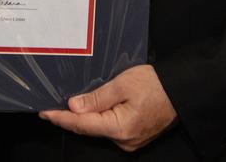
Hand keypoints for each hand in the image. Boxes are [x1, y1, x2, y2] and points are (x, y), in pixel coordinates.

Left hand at [39, 65, 175, 152]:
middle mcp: (123, 140)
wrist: (181, 91)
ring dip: (85, 118)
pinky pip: (110, 128)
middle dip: (70, 117)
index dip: (61, 118)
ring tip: (69, 105)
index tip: (45, 112)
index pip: (82, 124)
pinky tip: (90, 110)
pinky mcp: (134, 136)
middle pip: (89, 128)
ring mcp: (129, 141)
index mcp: (119, 127)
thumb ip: (97, 97)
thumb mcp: (122, 84)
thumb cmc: (155, 84)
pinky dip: (99, 119)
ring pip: (99, 129)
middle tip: (51, 106)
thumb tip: (74, 106)